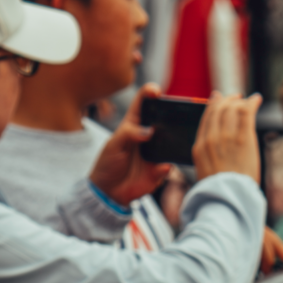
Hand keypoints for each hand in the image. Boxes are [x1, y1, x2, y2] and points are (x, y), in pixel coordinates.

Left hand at [90, 85, 173, 205]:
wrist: (108, 192)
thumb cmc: (107, 164)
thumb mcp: (112, 145)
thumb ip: (128, 134)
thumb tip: (148, 131)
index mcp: (133, 126)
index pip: (142, 104)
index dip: (149, 93)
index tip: (155, 91)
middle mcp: (147, 137)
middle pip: (163, 120)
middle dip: (171, 114)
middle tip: (175, 112)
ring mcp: (155, 153)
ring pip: (171, 141)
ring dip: (174, 139)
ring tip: (173, 137)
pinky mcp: (159, 170)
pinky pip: (168, 165)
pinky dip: (166, 166)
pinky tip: (161, 166)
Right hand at [190, 92, 263, 182]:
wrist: (229, 198)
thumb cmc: (220, 189)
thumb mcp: (204, 171)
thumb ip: (207, 155)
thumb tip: (211, 148)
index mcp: (199, 147)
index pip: (205, 118)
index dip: (213, 105)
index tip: (218, 99)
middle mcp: (210, 139)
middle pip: (218, 109)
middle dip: (227, 100)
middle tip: (236, 96)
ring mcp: (226, 138)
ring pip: (231, 108)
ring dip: (240, 101)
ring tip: (247, 100)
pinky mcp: (243, 139)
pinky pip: (246, 112)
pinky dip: (252, 103)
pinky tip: (257, 100)